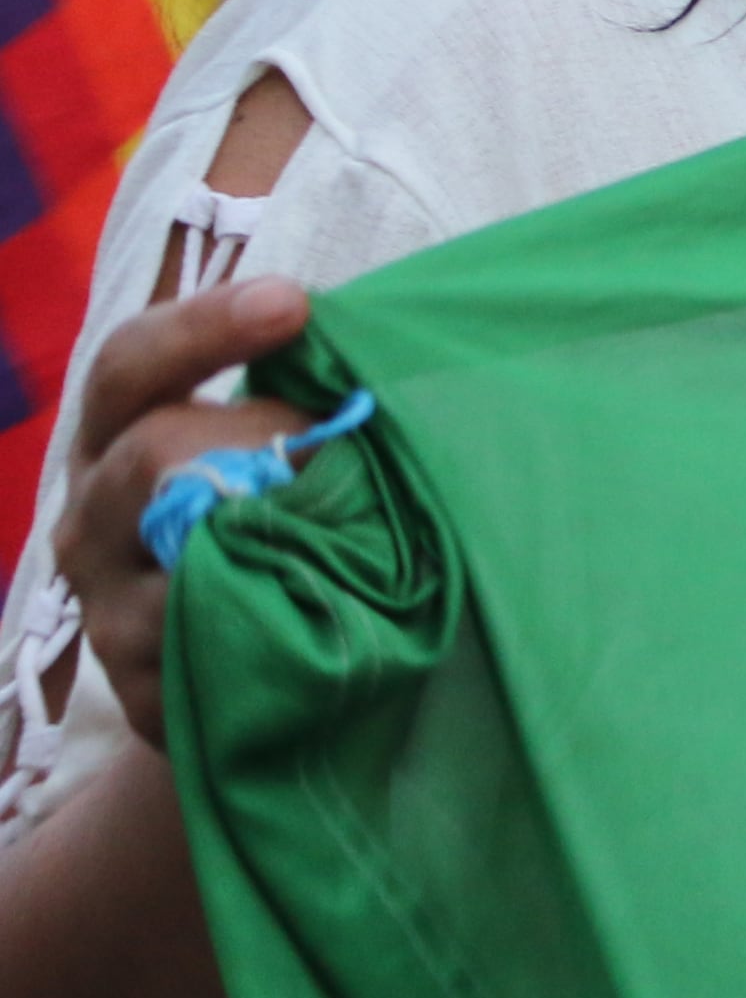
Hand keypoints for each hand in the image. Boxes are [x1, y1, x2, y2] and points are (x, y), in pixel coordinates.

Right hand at [53, 277, 311, 758]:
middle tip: (341, 446)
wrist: (262, 662)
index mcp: (121, 435)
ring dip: (284, 542)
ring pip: (181, 560)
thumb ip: (307, 398)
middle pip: (153, 453)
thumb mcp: (279, 446)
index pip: (133, 364)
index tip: (294, 304)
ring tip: (359, 537)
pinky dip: (284, 627)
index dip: (204, 327)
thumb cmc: (284, 514)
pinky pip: (209, 654)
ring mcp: (110, 611)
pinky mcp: (142, 693)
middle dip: (263, 437)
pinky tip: (337, 615)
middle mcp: (96, 520)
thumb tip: (396, 339)